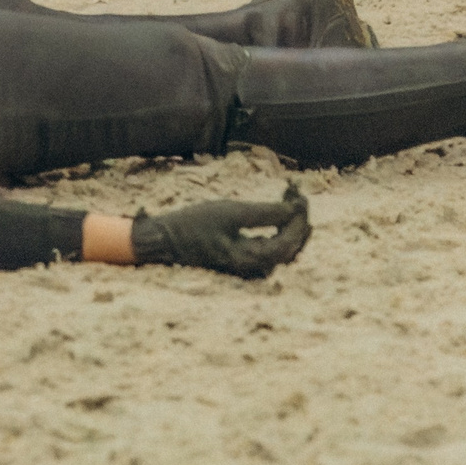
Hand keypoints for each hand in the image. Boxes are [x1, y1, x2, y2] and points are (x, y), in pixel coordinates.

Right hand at [129, 185, 309, 278]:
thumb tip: (295, 210)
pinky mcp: (244, 259)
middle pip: (290, 249)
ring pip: (283, 250)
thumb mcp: (229, 213)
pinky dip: (280, 231)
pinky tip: (280, 215)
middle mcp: (253, 269)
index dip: (298, 220)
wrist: (165, 240)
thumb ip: (264, 213)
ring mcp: (249, 266)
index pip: (288, 243)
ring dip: (291, 226)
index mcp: (250, 260)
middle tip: (298, 195)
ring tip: (293, 201)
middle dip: (298, 221)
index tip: (300, 196)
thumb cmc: (194, 224)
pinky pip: (272, 248)